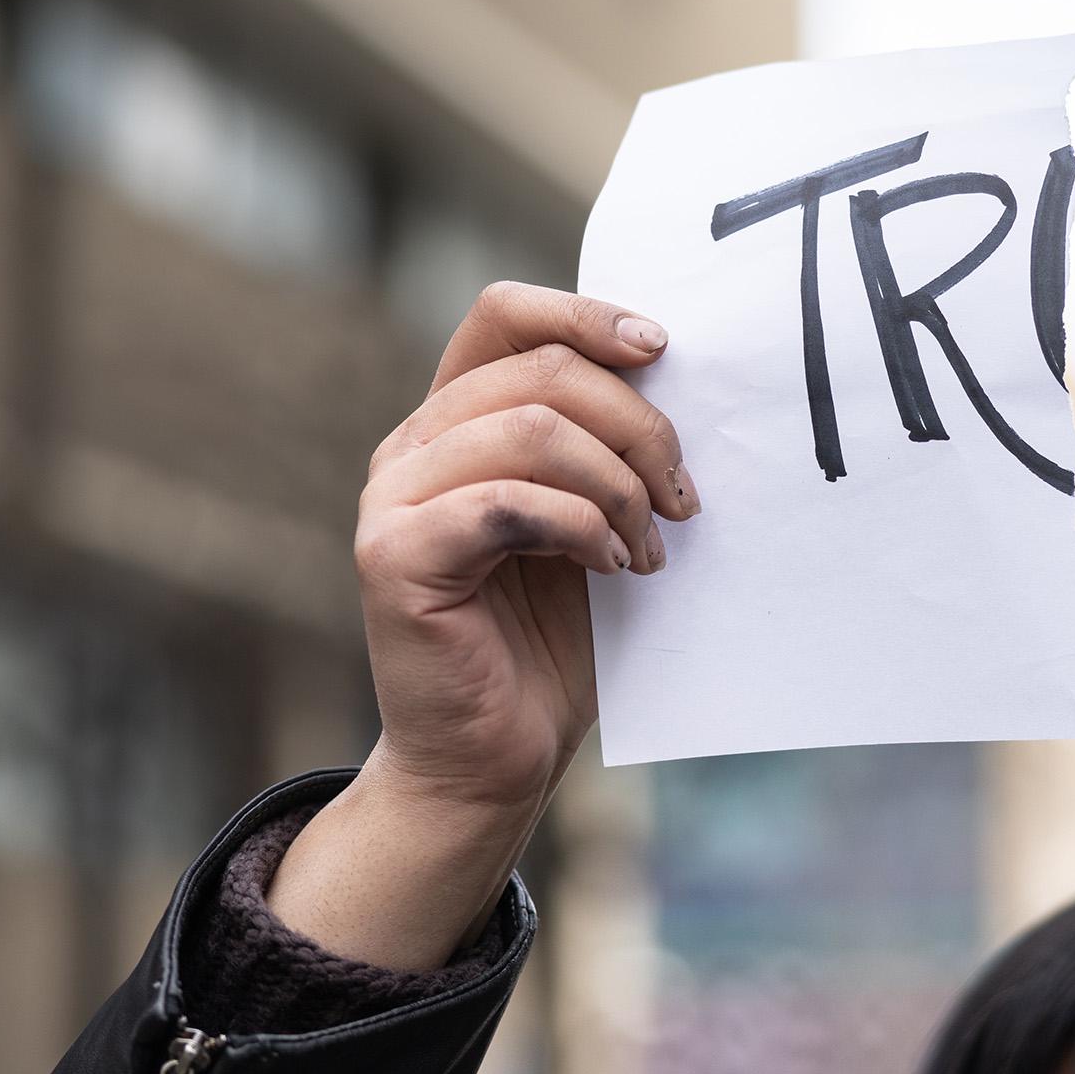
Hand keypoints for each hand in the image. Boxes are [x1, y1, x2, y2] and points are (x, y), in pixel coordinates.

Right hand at [271, 284, 698, 967]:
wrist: (491, 759)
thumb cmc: (549, 641)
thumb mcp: (588, 519)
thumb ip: (601, 445)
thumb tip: (676, 371)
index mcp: (454, 421)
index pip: (504, 315)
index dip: (585, 314)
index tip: (664, 349)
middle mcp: (412, 447)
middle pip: (539, 372)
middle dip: (637, 425)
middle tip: (683, 497)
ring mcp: (391, 500)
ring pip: (529, 431)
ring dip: (617, 485)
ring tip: (648, 547)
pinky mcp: (392, 558)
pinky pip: (505, 504)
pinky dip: (580, 526)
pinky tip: (612, 567)